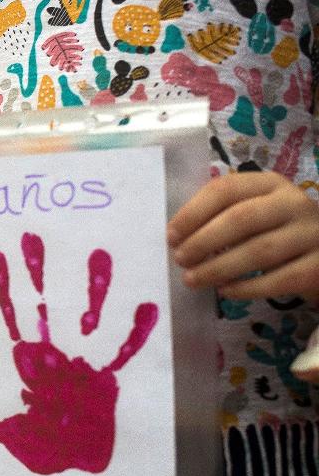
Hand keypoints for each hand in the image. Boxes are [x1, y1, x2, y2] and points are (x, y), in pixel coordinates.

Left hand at [0, 232, 157, 473]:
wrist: (77, 461)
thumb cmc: (40, 441)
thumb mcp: (0, 426)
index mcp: (27, 356)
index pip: (12, 312)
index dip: (5, 284)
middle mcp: (56, 348)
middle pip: (45, 301)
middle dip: (40, 272)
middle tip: (34, 236)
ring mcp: (84, 357)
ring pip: (86, 313)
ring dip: (91, 287)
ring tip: (97, 253)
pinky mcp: (111, 374)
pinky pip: (124, 348)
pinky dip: (133, 329)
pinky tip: (145, 305)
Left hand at [169, 172, 318, 303]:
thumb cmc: (276, 230)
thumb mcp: (255, 211)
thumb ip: (223, 215)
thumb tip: (176, 237)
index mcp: (270, 184)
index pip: (225, 189)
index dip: (193, 212)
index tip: (171, 235)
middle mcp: (294, 203)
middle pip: (241, 219)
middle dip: (203, 241)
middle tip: (180, 259)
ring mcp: (312, 234)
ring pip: (259, 250)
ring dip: (218, 267)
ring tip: (193, 279)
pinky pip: (279, 279)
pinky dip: (246, 288)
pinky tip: (225, 291)